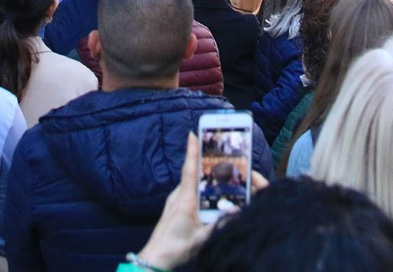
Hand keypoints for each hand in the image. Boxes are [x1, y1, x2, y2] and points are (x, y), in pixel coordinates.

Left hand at [136, 132, 267, 268]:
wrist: (155, 259)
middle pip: (193, 174)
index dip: (192, 152)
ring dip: (203, 177)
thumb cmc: (177, 248)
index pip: (189, 171)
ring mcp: (175, 201)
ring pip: (191, 184)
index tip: (193, 134)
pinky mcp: (174, 208)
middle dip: (204, 162)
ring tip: (219, 174)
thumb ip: (219, 224)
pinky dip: (198, 188)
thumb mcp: (202, 238)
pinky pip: (187, 192)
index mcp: (185, 200)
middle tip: (218, 152)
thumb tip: (236, 211)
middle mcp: (178, 196)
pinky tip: (207, 195)